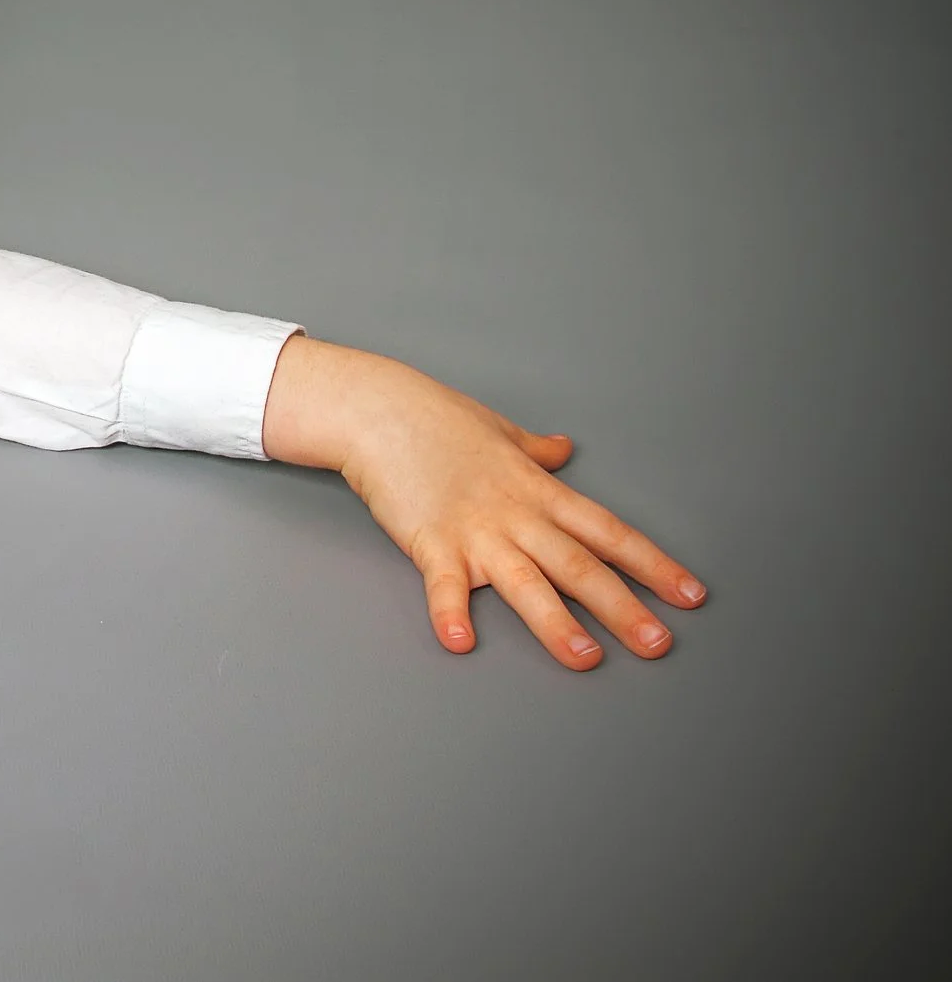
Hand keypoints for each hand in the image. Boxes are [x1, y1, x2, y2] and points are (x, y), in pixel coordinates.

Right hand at [261, 337, 706, 670]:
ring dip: (556, 622)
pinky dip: (450, 611)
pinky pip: (444, 583)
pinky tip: (460, 640)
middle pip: (578, 565)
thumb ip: (535, 449)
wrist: (376, 409)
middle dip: (622, 607)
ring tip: (585, 658)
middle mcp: (515, 514)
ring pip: (525, 581)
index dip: (652, 564)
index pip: (607, 532)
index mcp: (537, 490)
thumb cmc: (435, 417)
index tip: (689, 594)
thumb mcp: (497, 429)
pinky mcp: (429, 540)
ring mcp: (473, 530)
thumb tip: (563, 449)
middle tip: (658, 644)